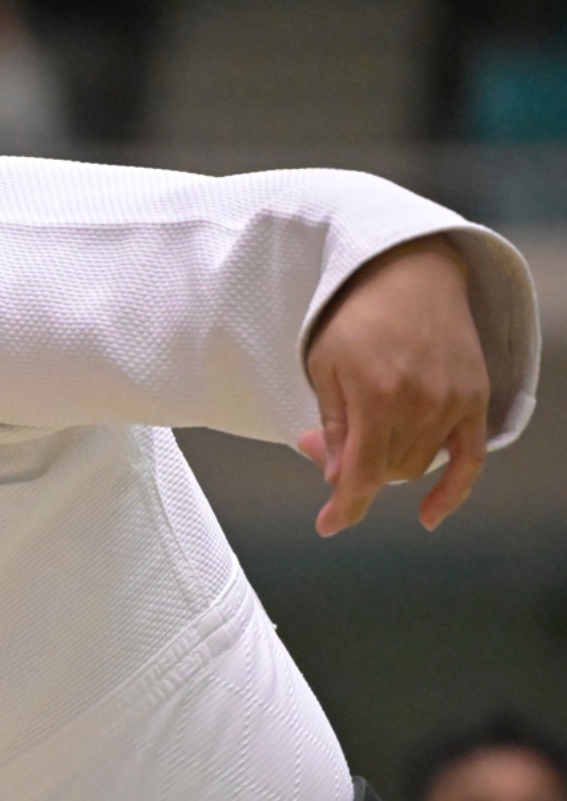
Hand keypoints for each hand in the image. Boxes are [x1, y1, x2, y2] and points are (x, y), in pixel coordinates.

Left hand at [301, 236, 490, 534]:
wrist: (412, 274)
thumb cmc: (356, 317)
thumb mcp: (324, 367)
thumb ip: (333, 427)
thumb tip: (337, 478)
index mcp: (376, 396)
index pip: (361, 474)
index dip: (343, 507)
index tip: (327, 526)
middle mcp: (420, 405)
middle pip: (385, 472)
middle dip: (351, 470)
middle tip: (324, 444)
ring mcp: (453, 403)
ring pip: (416, 467)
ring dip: (385, 467)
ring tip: (359, 434)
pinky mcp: (476, 399)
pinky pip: (471, 459)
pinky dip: (453, 491)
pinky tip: (430, 517)